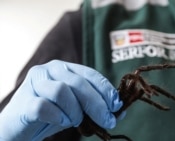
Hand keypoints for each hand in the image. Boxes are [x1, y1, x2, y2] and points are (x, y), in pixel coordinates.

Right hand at [0, 60, 122, 140]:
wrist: (20, 127)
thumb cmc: (51, 114)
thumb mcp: (78, 109)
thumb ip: (96, 108)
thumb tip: (120, 112)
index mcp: (65, 68)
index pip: (90, 74)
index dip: (106, 89)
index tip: (116, 105)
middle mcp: (49, 70)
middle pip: (78, 83)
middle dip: (97, 104)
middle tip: (107, 120)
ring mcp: (35, 83)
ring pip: (62, 91)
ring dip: (75, 110)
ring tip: (76, 121)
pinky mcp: (23, 100)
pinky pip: (44, 106)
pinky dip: (57, 116)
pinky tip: (61, 121)